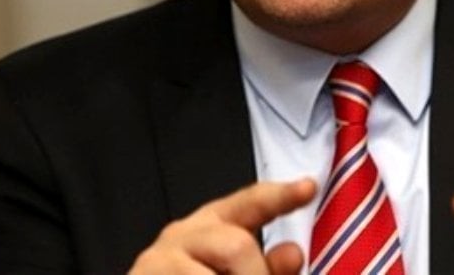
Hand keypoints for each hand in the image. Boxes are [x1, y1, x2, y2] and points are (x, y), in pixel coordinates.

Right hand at [129, 178, 316, 274]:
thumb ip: (266, 268)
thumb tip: (293, 253)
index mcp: (212, 228)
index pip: (250, 203)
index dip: (280, 196)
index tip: (308, 187)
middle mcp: (183, 235)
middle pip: (238, 246)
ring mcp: (159, 258)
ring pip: (215, 269)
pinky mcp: (144, 274)